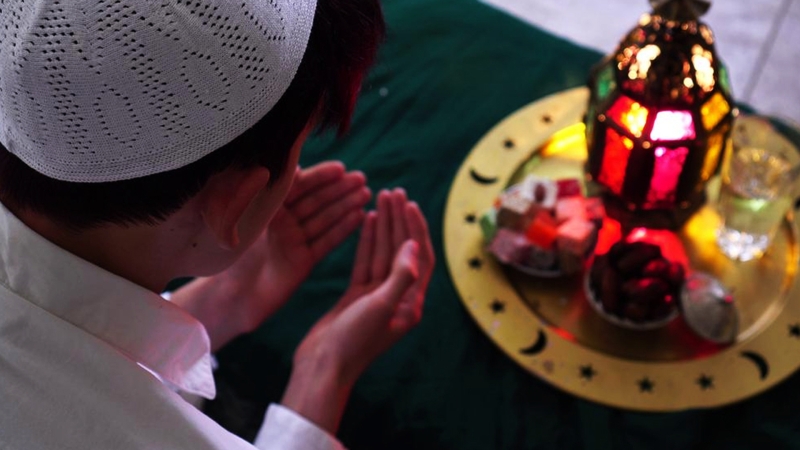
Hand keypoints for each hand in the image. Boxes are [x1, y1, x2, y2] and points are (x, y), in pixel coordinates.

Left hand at [174, 161, 371, 349]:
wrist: (230, 297)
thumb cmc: (231, 256)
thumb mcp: (247, 219)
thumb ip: (268, 193)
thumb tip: (292, 167)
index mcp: (267, 207)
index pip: (298, 186)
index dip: (320, 177)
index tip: (340, 169)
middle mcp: (283, 222)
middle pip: (315, 200)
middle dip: (339, 189)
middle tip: (361, 178)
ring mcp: (294, 241)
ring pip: (325, 219)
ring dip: (346, 205)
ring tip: (366, 194)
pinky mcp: (303, 261)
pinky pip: (326, 242)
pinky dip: (343, 230)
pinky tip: (360, 217)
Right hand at [282, 189, 434, 432]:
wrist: (322, 365)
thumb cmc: (353, 342)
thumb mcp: (380, 307)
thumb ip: (401, 276)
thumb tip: (414, 245)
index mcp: (411, 303)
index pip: (421, 257)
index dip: (417, 229)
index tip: (409, 204)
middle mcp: (398, 297)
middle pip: (403, 250)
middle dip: (400, 220)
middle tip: (394, 192)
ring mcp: (377, 296)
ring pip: (384, 253)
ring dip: (385, 225)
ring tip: (382, 197)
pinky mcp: (358, 296)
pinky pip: (367, 262)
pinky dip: (368, 241)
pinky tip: (368, 219)